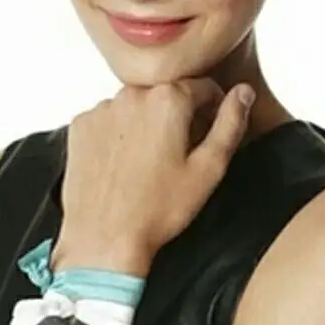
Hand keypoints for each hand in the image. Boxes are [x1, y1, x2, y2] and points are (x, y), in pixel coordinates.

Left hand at [53, 79, 255, 272]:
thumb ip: (230, 124)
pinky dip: (118, 133)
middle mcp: (131, 94)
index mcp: (168, 100)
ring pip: (136, 105)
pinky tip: (122, 163)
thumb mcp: (208, 169)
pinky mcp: (81, 124)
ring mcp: (102, 108)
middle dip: (177, 116)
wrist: (103, 237)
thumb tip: (243, 91)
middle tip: (177, 155)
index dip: (212, 109)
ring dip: (146, 123)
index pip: (202, 87)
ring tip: (147, 163)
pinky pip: (108, 118)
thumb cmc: (157, 209)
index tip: (207, 132)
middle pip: (166, 94)